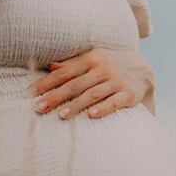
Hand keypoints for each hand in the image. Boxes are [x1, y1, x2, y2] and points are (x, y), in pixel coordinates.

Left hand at [32, 47, 154, 120]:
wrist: (144, 69)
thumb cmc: (110, 65)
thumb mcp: (93, 59)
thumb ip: (72, 64)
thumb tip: (50, 65)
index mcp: (90, 59)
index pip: (64, 72)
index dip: (47, 82)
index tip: (31, 93)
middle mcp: (102, 69)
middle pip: (75, 84)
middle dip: (56, 96)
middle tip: (39, 108)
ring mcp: (116, 82)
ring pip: (92, 94)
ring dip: (76, 105)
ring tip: (61, 116)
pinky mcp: (128, 94)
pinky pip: (114, 102)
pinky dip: (102, 109)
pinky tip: (91, 116)